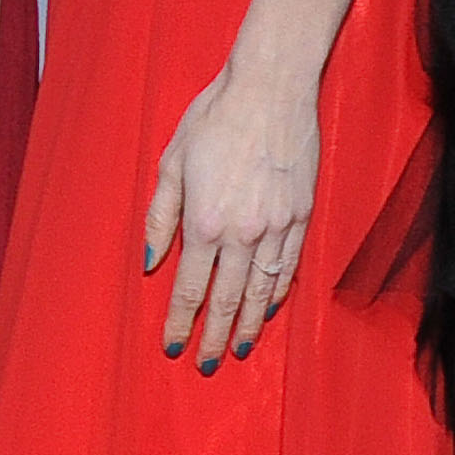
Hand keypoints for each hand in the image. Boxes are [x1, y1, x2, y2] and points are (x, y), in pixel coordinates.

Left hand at [144, 59, 317, 368]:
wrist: (271, 90)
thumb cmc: (214, 118)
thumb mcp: (172, 161)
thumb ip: (161, 216)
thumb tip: (153, 261)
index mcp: (204, 221)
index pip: (190, 288)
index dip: (181, 321)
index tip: (173, 346)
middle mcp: (242, 234)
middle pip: (226, 299)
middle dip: (213, 336)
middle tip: (205, 364)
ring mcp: (277, 228)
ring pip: (261, 292)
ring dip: (247, 325)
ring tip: (236, 350)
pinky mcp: (301, 217)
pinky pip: (289, 268)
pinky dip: (277, 295)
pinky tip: (266, 310)